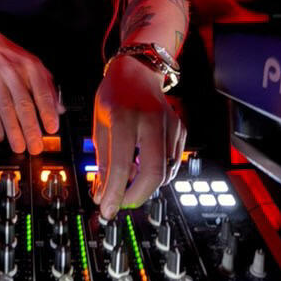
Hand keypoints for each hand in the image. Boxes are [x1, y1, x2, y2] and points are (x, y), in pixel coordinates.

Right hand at [0, 19, 61, 154]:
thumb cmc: (14, 59)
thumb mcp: (35, 66)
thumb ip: (48, 87)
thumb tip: (60, 110)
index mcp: (32, 67)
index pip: (42, 92)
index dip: (47, 111)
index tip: (52, 128)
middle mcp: (15, 73)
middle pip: (24, 103)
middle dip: (30, 127)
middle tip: (36, 146)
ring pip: (6, 108)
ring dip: (13, 130)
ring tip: (19, 147)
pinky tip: (0, 136)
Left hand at [92, 55, 185, 217]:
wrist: (139, 71)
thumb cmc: (115, 94)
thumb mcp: (100, 124)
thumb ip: (102, 160)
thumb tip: (102, 192)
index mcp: (124, 117)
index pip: (121, 165)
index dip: (114, 193)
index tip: (107, 209)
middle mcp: (151, 121)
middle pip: (153, 173)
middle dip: (137, 196)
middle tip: (122, 202)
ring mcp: (170, 125)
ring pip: (165, 171)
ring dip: (146, 183)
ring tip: (129, 175)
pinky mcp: (180, 130)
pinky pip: (171, 162)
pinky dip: (157, 170)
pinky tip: (143, 162)